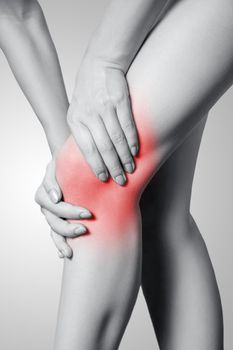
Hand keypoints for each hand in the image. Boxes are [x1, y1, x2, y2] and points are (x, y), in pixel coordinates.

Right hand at [35, 159, 92, 258]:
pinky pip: (56, 236)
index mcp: (45, 193)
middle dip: (69, 227)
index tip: (87, 213)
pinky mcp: (59, 222)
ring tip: (71, 250)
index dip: (69, 211)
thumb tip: (56, 197)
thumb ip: (54, 177)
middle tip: (85, 229)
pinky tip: (65, 254)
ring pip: (54, 231)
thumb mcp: (59, 164)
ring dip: (63, 240)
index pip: (53, 206)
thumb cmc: (66, 164)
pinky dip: (60, 246)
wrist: (72, 164)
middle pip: (54, 221)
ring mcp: (52, 216)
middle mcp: (47, 206)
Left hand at [67, 54, 138, 185]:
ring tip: (130, 168)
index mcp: (75, 120)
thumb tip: (92, 157)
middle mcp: (89, 115)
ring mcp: (104, 107)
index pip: (86, 149)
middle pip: (103, 147)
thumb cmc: (88, 92)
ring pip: (116, 139)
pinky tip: (135, 151)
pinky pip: (127, 125)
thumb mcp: (77, 111)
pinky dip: (132, 140)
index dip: (96, 165)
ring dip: (124, 157)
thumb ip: (82, 131)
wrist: (100, 64)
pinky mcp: (119, 100)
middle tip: (120, 179)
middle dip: (113, 166)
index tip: (103, 178)